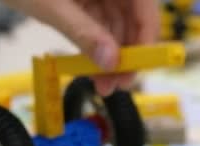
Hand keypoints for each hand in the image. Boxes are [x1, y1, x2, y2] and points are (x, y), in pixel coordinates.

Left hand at [5, 0, 159, 95]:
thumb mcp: (52, 6)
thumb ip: (83, 33)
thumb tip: (111, 62)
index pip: (144, 5)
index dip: (147, 38)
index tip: (139, 66)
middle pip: (134, 17)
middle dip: (127, 52)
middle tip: (118, 83)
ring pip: (118, 24)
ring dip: (112, 55)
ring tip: (103, 83)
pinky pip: (100, 23)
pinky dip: (98, 46)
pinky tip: (93, 67)